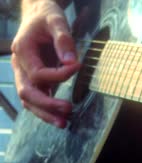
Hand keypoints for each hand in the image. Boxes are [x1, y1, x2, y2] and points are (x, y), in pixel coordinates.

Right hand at [11, 0, 79, 127]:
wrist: (38, 15)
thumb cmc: (47, 16)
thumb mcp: (56, 21)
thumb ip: (64, 40)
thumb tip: (71, 63)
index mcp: (22, 50)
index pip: (37, 72)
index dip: (58, 75)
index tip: (77, 67)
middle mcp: (19, 65)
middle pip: (27, 92)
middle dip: (47, 104)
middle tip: (68, 109)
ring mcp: (25, 74)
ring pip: (29, 100)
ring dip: (45, 113)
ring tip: (64, 123)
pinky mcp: (34, 80)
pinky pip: (36, 99)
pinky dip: (46, 110)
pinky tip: (61, 118)